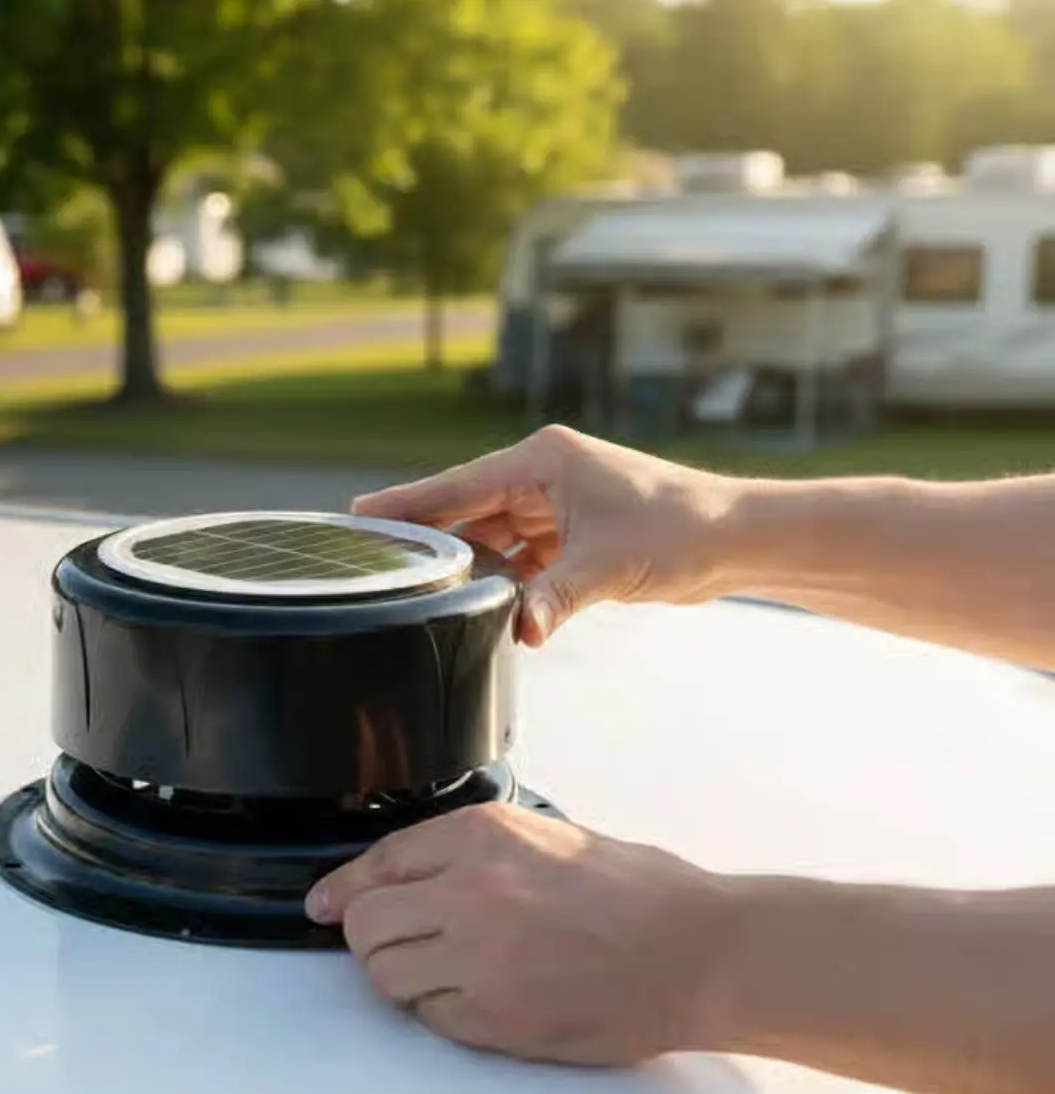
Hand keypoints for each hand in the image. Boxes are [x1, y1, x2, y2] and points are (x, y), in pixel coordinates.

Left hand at [306, 803, 733, 1067]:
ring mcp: (479, 957)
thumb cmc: (635, 891)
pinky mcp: (496, 1016)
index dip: (343, 890)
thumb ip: (470, 854)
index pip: (377, 864)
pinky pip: (431, 1018)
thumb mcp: (545, 837)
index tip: (325, 905)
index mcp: (481, 835)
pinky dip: (444, 1014)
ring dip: (403, 979)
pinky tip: (485, 999)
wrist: (697, 951)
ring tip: (446, 975)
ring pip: (385, 976)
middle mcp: (469, 890)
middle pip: (365, 924)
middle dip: (372, 938)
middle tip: (399, 946)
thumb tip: (401, 878)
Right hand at [352, 426, 742, 645]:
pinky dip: (506, 582)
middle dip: (432, 542)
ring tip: (427, 596)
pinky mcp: (568, 534)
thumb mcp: (607, 565)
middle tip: (380, 569)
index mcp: (541, 462)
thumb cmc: (680, 530)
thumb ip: (554, 597)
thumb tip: (518, 631)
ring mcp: (554, 505)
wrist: (736, 540)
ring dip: (472, 569)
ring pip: (491, 538)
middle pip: (466, 511)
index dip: (407, 503)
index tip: (358, 514)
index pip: (458, 485)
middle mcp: (541, 476)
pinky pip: (519, 557)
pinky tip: (485, 608)